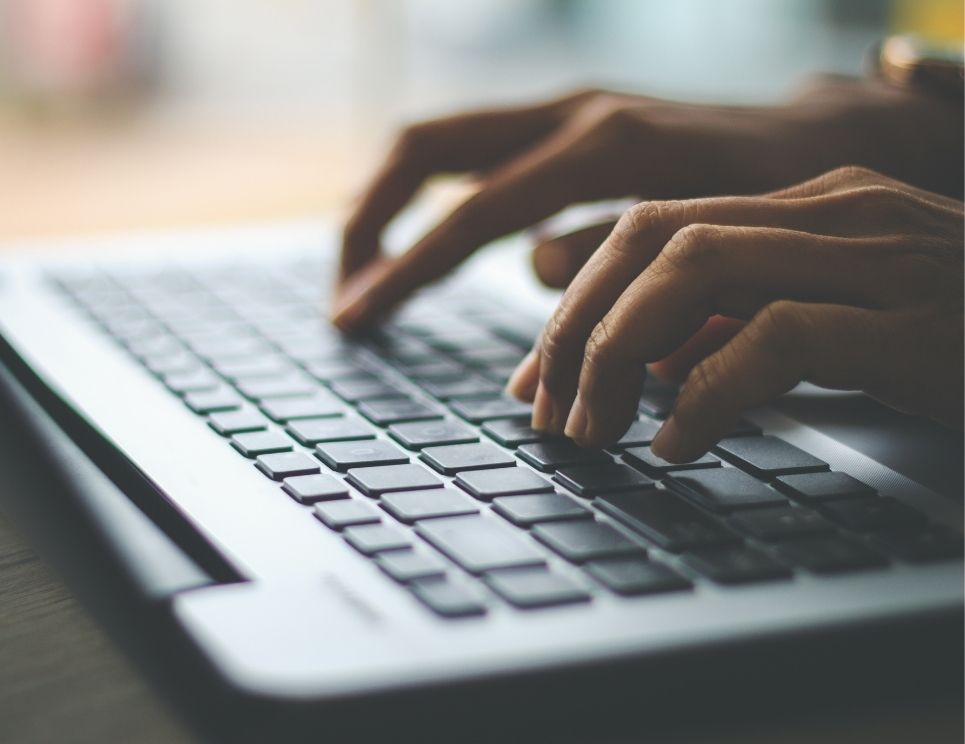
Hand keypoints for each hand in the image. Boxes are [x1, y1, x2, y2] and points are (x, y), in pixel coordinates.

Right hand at [333, 78, 961, 329]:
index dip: (406, 271)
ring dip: (388, 204)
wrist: (822, 137)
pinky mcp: (568, 121)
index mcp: (606, 147)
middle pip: (424, 147)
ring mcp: (566, 108)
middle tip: (345, 294)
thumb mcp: (714, 242)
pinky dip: (432, 198)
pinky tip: (422, 244)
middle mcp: (572, 111)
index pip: (472, 214)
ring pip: (439, 140)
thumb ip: (618, 258)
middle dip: (367, 221)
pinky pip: (474, 152)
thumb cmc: (782, 201)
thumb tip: (532, 269)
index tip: (355, 319)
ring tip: (365, 273)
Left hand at [505, 166, 963, 460]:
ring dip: (621, 352)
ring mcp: (880, 256)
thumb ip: (742, 329)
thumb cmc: (964, 346)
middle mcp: (836, 211)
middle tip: (546, 410)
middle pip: (653, 238)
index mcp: (809, 205)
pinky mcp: (914, 321)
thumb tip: (647, 366)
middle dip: (579, 326)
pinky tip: (677, 445)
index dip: (576, 300)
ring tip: (592, 430)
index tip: (535, 375)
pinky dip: (708, 392)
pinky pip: (778, 337)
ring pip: (697, 268)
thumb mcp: (832, 330)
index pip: (652, 227)